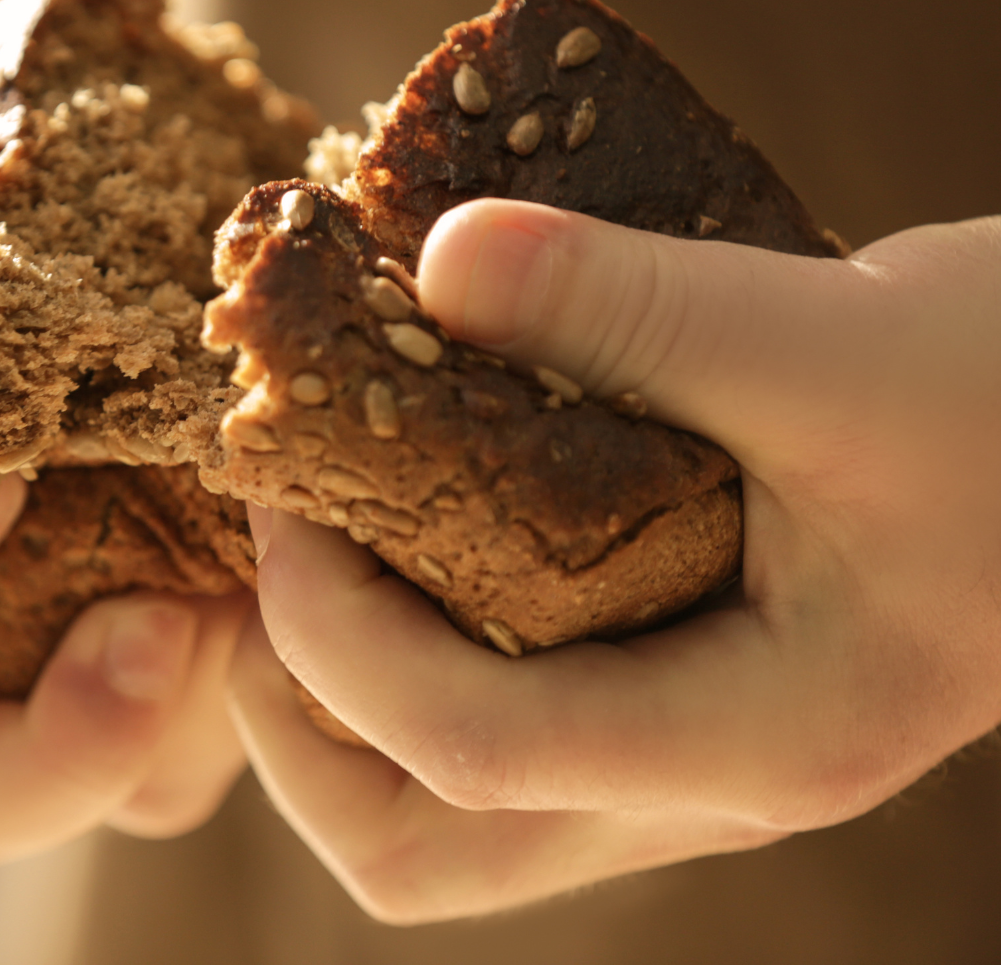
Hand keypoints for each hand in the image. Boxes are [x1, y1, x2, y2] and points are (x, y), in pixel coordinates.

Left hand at [227, 199, 1000, 922]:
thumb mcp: (836, 339)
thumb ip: (631, 307)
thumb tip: (433, 265)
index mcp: (757, 737)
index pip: (465, 749)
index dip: (327, 627)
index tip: (280, 484)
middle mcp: (710, 778)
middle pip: (423, 848)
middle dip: (303, 722)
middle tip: (278, 552)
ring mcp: (689, 747)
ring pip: (455, 800)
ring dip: (351, 684)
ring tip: (325, 522)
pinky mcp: (676, 685)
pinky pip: (503, 712)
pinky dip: (422, 632)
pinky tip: (412, 502)